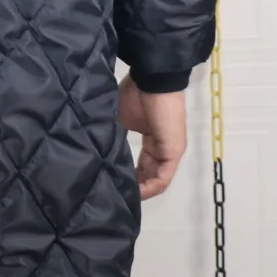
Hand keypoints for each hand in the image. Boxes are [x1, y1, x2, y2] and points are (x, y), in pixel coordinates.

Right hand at [117, 75, 186, 200]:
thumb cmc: (136, 95)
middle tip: (116, 194)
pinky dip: (150, 187)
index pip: (142, 165)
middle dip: (134, 187)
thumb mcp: (120, 120)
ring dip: (142, 190)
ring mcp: (170, 150)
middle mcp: (163, 147)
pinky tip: (136, 192)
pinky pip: (163, 177)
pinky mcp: (173, 151)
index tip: (113, 183)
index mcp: (152, 139)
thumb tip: (102, 156)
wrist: (151, 80)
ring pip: (157, 179)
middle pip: (150, 175)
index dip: (130, 177)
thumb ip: (116, 139)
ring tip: (124, 197)